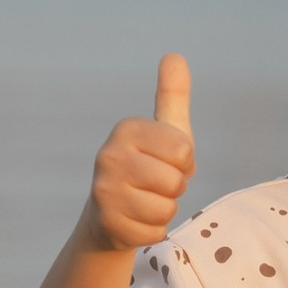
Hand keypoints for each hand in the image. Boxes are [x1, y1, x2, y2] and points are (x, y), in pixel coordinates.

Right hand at [87, 53, 195, 251]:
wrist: (111, 212)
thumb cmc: (148, 166)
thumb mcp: (166, 131)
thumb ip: (172, 96)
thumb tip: (175, 55)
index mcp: (127, 129)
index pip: (183, 151)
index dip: (184, 163)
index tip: (165, 161)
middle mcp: (108, 155)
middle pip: (175, 182)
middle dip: (175, 188)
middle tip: (155, 184)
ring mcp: (104, 191)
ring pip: (166, 208)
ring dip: (165, 210)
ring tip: (146, 201)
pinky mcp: (107, 223)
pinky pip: (155, 232)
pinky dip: (154, 230)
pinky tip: (136, 220)